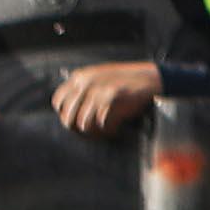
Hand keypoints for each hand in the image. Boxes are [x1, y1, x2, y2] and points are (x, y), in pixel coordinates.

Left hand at [50, 61, 164, 137]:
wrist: (151, 77)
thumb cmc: (127, 80)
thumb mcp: (99, 77)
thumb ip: (84, 87)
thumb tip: (71, 107)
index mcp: (79, 77)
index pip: (58, 101)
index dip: (65, 114)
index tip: (74, 121)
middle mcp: (85, 83)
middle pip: (68, 116)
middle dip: (77, 128)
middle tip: (90, 132)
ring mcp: (98, 91)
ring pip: (83, 123)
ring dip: (94, 131)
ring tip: (104, 132)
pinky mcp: (112, 99)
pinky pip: (102, 123)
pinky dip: (108, 130)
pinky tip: (115, 129)